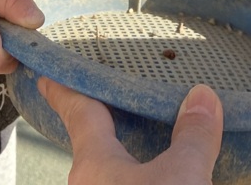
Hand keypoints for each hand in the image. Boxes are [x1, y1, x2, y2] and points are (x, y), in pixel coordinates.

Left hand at [40, 79, 222, 184]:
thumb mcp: (183, 179)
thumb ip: (193, 137)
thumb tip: (201, 96)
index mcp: (94, 164)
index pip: (80, 113)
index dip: (68, 89)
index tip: (49, 75)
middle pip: (92, 148)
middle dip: (106, 129)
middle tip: (117, 107)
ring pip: (106, 179)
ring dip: (126, 163)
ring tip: (151, 148)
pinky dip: (137, 182)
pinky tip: (160, 183)